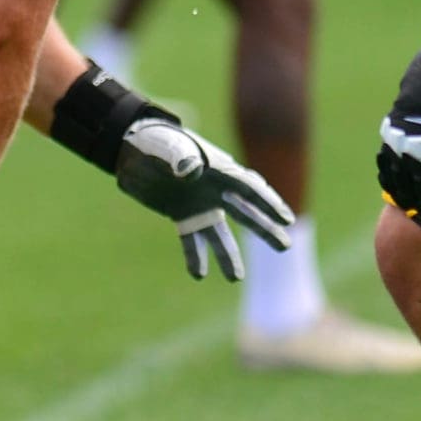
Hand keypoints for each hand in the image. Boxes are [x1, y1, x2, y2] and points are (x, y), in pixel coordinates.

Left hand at [114, 118, 293, 279]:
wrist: (133, 149)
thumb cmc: (156, 142)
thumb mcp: (166, 145)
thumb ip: (179, 156)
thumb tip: (191, 170)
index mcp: (219, 170)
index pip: (249, 189)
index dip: (269, 203)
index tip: (287, 220)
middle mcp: (215, 191)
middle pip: (245, 212)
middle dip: (265, 229)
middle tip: (286, 247)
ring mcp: (200, 205)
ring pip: (219, 234)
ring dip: (227, 255)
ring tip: (236, 278)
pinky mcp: (181, 215)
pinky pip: (191, 239)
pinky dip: (195, 256)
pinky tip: (198, 275)